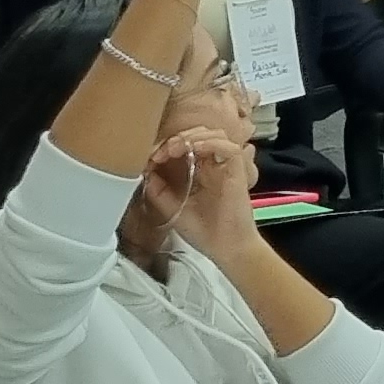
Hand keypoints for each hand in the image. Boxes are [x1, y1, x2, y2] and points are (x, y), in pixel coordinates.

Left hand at [139, 128, 258, 266]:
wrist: (226, 249)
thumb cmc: (203, 232)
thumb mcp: (172, 209)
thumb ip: (159, 191)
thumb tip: (146, 171)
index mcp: (198, 172)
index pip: (184, 146)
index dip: (167, 145)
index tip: (152, 156)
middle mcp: (213, 165)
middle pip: (199, 134)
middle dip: (178, 137)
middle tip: (163, 150)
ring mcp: (226, 167)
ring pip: (215, 134)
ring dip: (193, 136)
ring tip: (175, 148)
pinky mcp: (238, 171)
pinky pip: (229, 147)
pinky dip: (211, 143)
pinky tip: (195, 148)